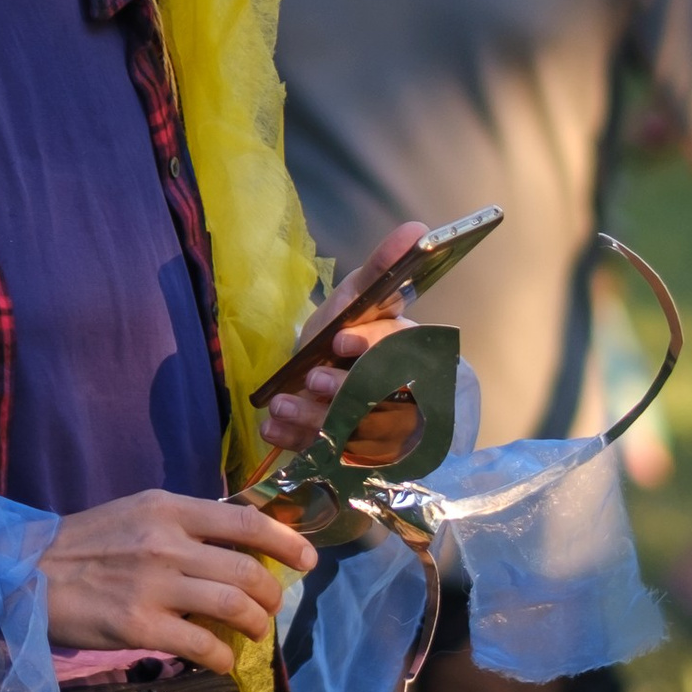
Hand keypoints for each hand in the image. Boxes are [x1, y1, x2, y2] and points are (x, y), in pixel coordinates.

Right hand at [42, 486, 318, 670]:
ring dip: (255, 626)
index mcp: (168, 508)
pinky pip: (202, 645)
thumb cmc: (83, 543)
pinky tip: (221, 660)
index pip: (245, 520)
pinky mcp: (138, 626)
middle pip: (247, 571)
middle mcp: (166, 542)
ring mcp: (153, 585)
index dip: (285, 541)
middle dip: (271, 596)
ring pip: (233, 607)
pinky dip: (222, 657)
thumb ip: (184, 525)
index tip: (307, 559)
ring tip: (252, 634)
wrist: (26, 574)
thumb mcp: (137, 513)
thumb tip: (239, 546)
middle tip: (270, 609)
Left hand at [258, 218, 426, 463]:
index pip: (407, 355)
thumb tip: (418, 229)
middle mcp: (403, 399)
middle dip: (342, 390)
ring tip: (282, 405)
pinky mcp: (348, 461)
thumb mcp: (356, 298)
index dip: (375, 348)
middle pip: (385, 403)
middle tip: (310, 378)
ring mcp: (378, 436)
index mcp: (411, 356)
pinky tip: (274, 429)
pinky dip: (298, 442)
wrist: (305, 378)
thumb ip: (382, 267)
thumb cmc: (340, 334)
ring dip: (315, 418)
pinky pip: (328, 457)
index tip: (342, 342)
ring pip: (356, 434)